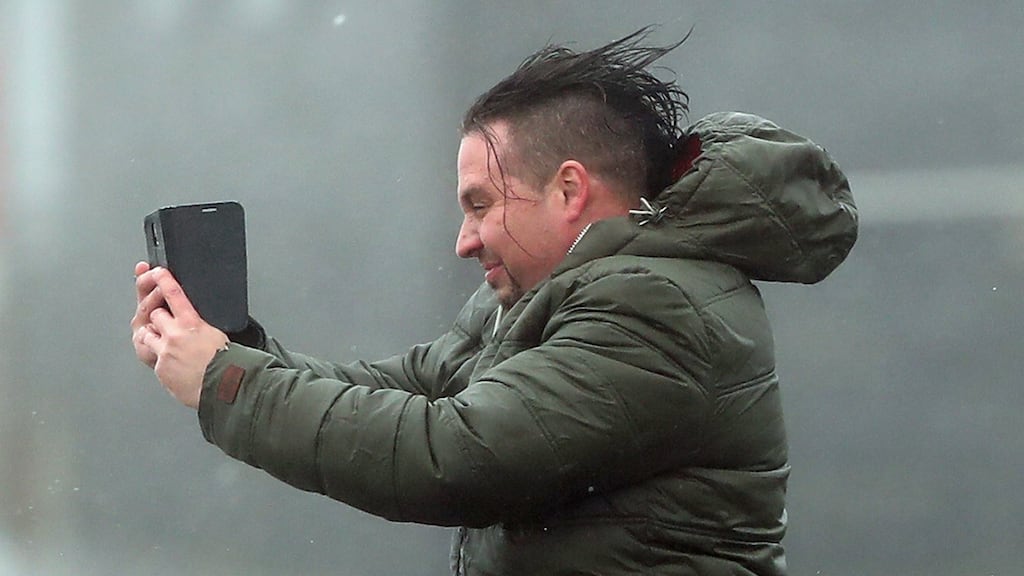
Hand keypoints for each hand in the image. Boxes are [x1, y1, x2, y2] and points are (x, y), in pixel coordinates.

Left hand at [131, 262, 228, 408]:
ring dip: (154, 335)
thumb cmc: (226, 364)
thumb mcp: (217, 335)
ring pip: (147, 333)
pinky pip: (153, 356)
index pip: (174, 293)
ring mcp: (165, 350)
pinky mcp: (159, 366)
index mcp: (193, 323)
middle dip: (160, 318)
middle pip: (156, 313)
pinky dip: (161, 358)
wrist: (221, 388)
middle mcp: (176, 334)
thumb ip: (201, 326)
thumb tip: (197, 323)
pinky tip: (175, 363)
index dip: (163, 279)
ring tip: (167, 344)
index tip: (157, 271)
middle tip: (170, 326)